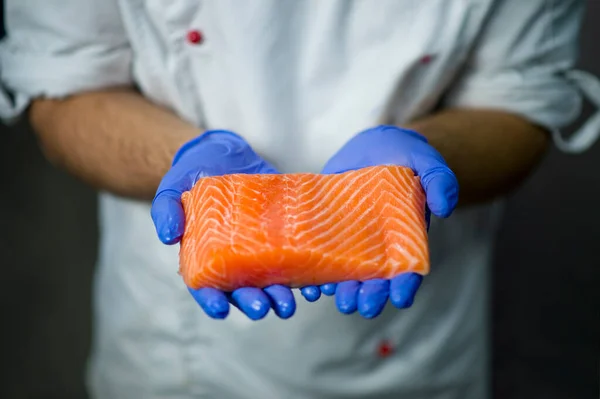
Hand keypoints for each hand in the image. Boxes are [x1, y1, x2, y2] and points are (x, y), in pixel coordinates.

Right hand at [151, 130, 295, 320]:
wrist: (224, 154)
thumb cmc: (192, 176)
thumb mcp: (172, 189)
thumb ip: (165, 210)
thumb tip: (167, 237)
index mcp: (205, 258)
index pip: (207, 287)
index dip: (212, 301)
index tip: (221, 310)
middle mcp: (235, 261)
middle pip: (243, 290)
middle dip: (253, 302)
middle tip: (263, 308)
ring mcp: (261, 250)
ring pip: (271, 281)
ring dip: (281, 296)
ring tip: (289, 305)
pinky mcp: (283, 235)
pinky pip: (297, 258)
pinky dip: (307, 274)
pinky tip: (315, 284)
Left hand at [300, 125, 458, 317]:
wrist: (374, 146)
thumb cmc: (407, 156)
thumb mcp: (427, 161)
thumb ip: (440, 180)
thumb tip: (444, 208)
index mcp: (405, 236)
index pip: (408, 266)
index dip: (405, 283)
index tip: (400, 298)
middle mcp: (378, 244)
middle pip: (375, 276)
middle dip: (370, 293)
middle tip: (362, 307)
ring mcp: (351, 238)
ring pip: (347, 270)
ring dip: (342, 288)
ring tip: (337, 300)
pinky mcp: (327, 228)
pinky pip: (320, 252)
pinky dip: (315, 269)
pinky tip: (311, 283)